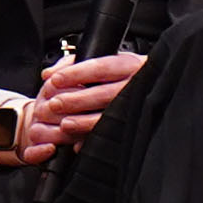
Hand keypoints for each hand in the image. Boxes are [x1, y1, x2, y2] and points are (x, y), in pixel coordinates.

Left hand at [24, 47, 147, 157]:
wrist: (153, 87)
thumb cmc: (122, 74)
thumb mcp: (103, 60)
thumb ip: (73, 64)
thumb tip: (48, 74)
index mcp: (128, 64)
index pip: (101, 67)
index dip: (77, 73)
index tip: (55, 80)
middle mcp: (136, 84)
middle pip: (104, 93)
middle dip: (76, 100)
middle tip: (54, 104)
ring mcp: (137, 105)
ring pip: (110, 115)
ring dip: (84, 121)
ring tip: (64, 124)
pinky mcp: (135, 125)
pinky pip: (114, 133)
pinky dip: (94, 138)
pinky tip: (79, 143)